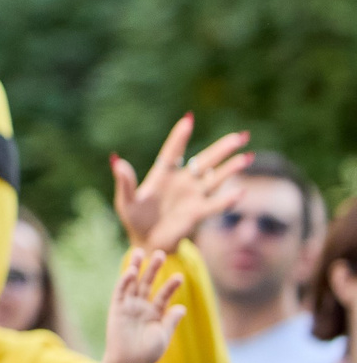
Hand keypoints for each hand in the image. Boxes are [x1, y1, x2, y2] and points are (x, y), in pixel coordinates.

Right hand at [100, 248, 185, 362]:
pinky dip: (125, 281)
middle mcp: (141, 307)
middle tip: (160, 253)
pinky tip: (131, 271)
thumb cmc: (147, 353)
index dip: (171, 285)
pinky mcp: (116, 309)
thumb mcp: (164, 335)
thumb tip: (181, 307)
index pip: (163, 295)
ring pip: (132, 283)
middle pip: (147, 284)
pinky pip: (120, 292)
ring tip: (140, 252)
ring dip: (136, 268)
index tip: (180, 276)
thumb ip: (171, 320)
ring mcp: (128, 307)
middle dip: (153, 269)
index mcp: (154, 314)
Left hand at [111, 114, 249, 253]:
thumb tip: (116, 161)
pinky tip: (240, 193)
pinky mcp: (198, 213)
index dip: (179, 137)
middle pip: (204, 161)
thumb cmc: (135, 219)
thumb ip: (125, 182)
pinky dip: (227, 200)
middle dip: (222, 149)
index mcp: (162, 175)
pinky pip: (215, 205)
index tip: (188, 119)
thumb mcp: (126, 201)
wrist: (147, 242)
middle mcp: (181, 182)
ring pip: (215, 178)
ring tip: (246, 157)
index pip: (172, 152)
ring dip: (231, 168)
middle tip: (240, 136)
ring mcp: (192, 196)